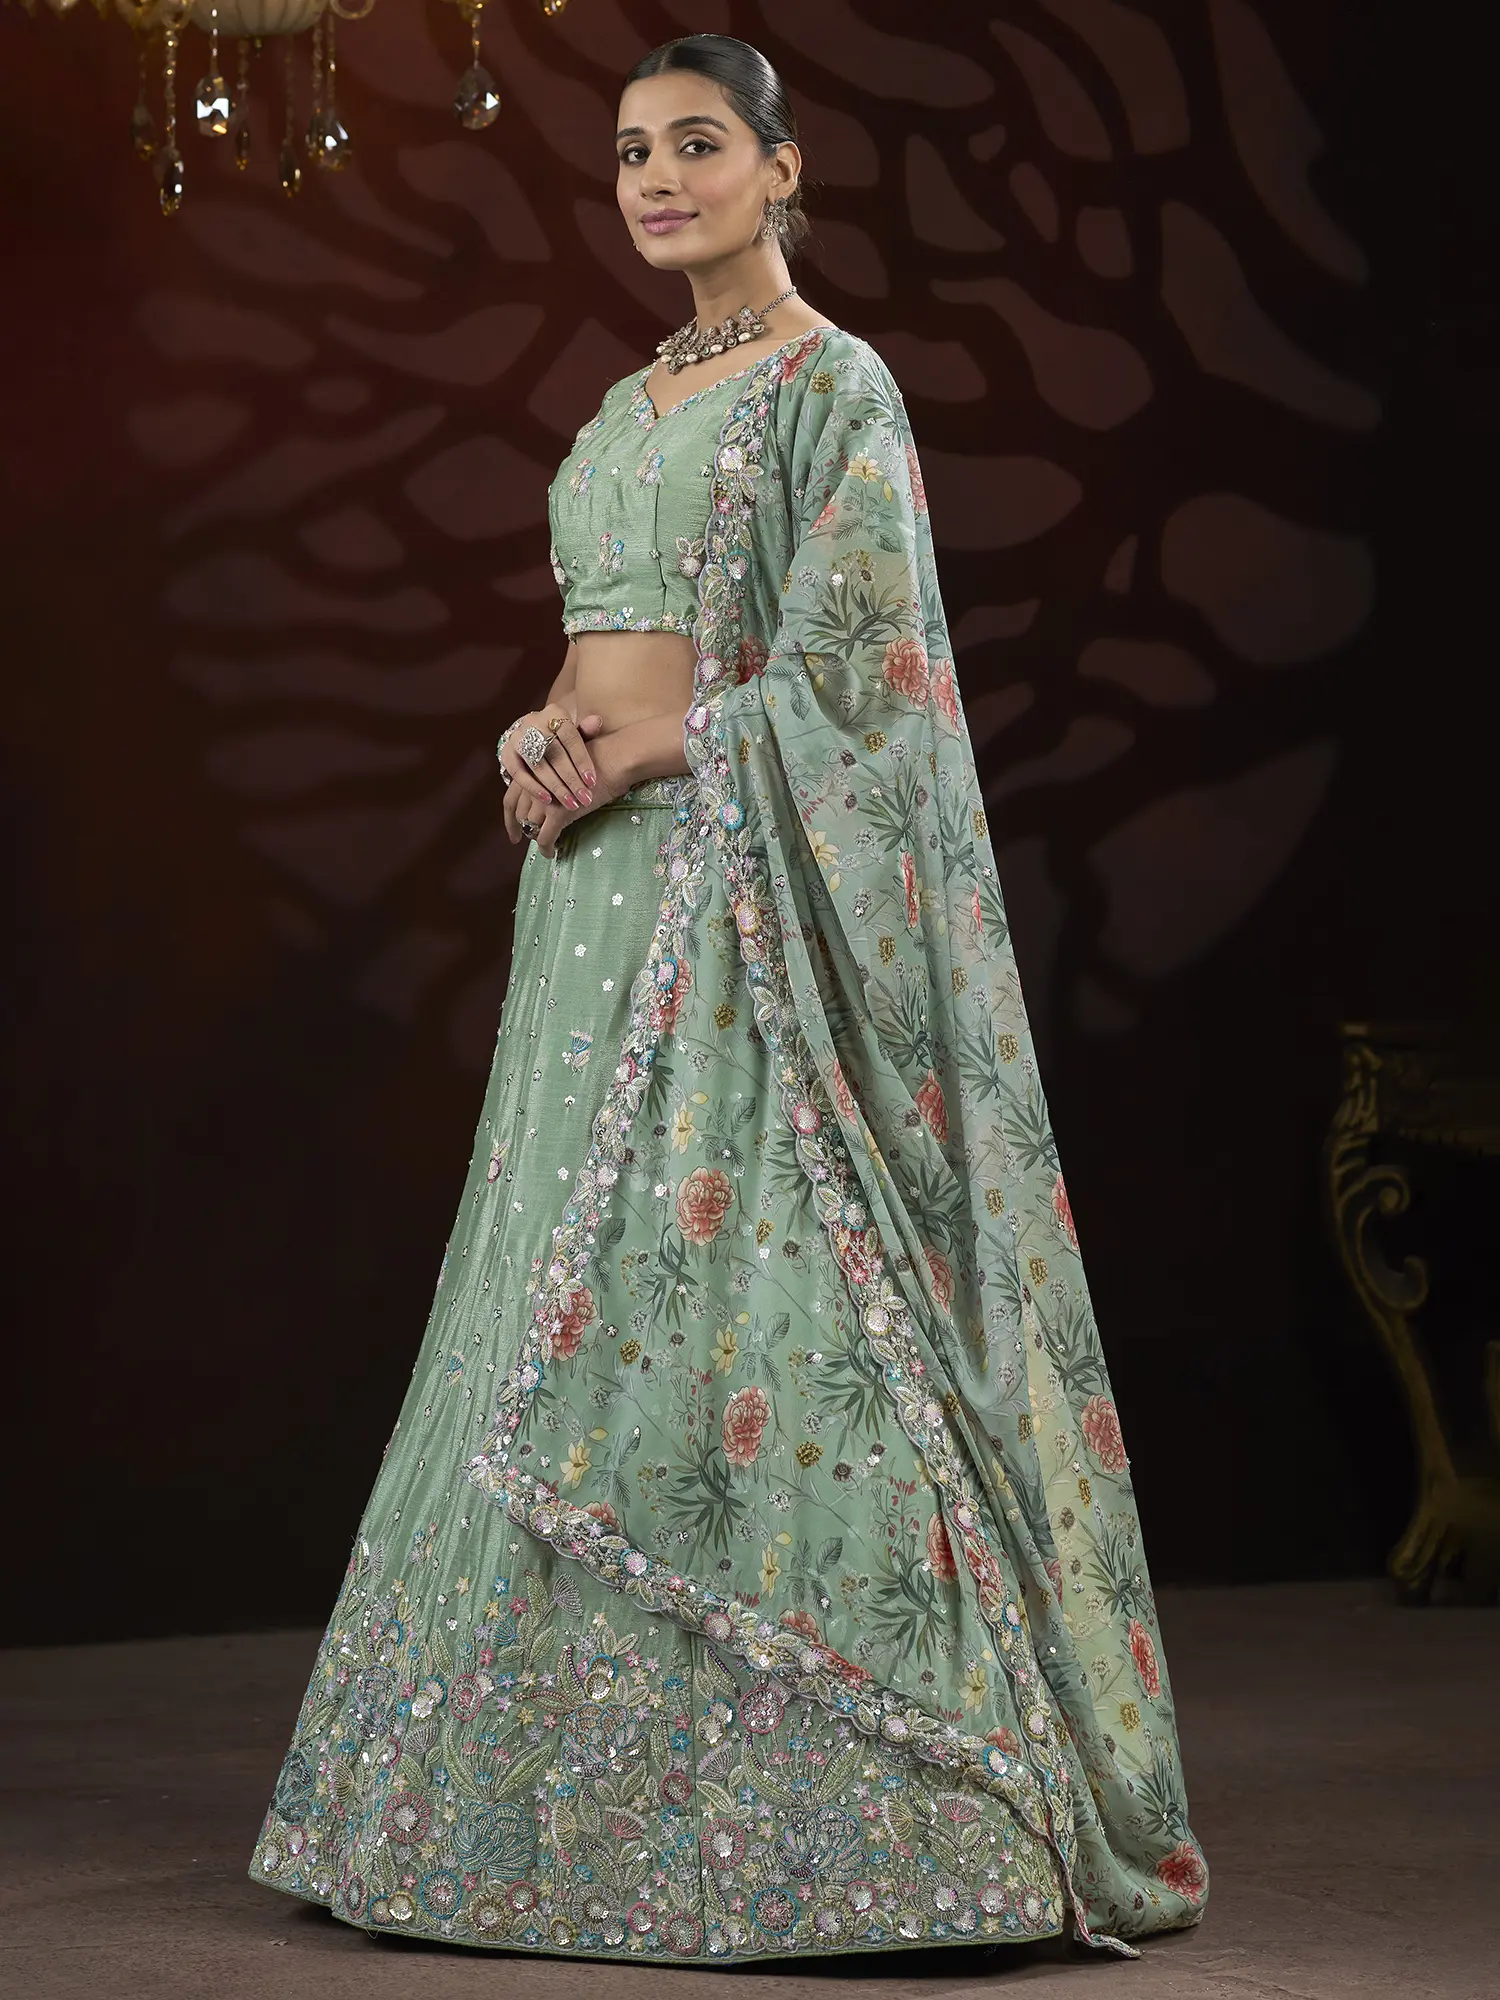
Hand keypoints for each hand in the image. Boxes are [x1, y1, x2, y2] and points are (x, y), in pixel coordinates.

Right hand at [500, 704, 601, 809]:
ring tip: (570, 803)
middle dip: (571, 779)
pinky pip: (518, 773)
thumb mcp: (574, 732)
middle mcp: (533, 721)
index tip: (592, 782)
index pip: (570, 737)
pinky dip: (533, 787)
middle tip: (584, 798)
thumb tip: (596, 722)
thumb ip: (585, 731)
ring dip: (555, 786)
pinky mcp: (506, 752)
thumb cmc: (560, 738)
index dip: (582, 760)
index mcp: (554, 713)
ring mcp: (517, 736)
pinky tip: (548, 800)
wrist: (531, 736)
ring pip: (538, 765)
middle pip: (554, 753)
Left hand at [508, 729, 632, 858]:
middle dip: (522, 829)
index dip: (510, 818)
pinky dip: (546, 849)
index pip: (510, 799)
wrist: (614, 758)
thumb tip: (547, 795)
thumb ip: (550, 777)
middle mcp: (533, 783)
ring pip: (531, 827)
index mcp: (532, 769)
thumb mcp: (564, 762)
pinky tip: (551, 854)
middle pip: (519, 814)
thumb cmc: (597, 757)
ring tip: (545, 843)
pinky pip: (545, 838)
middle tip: (525, 839)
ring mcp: (544, 798)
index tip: (514, 831)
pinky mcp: (558, 813)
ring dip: (537, 837)